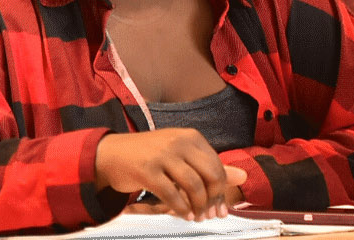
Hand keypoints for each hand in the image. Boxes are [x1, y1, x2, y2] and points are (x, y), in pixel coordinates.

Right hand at [94, 129, 246, 221]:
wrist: (110, 154)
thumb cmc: (150, 156)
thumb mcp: (182, 156)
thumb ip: (209, 167)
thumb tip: (243, 177)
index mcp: (191, 137)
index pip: (217, 165)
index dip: (222, 190)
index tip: (222, 208)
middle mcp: (179, 142)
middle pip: (210, 175)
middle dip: (214, 199)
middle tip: (211, 215)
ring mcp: (163, 155)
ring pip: (193, 185)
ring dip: (198, 206)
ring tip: (197, 217)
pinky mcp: (147, 170)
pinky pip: (171, 193)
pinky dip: (181, 208)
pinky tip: (184, 215)